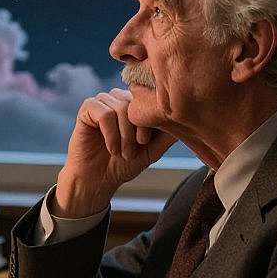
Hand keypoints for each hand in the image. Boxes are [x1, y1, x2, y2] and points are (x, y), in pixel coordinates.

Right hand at [53, 88, 175, 217]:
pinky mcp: (87, 108)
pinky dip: (110, 134)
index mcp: (135, 103)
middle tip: (131, 152)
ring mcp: (103, 101)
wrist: (98, 180)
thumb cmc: (123, 164)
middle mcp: (119, 98)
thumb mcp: (152, 149)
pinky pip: (104, 112)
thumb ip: (168, 134)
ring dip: (123, 135)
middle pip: (136, 103)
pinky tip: (110, 148)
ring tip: (121, 153)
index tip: (145, 143)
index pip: (150, 100)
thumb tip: (189, 120)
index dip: (150, 121)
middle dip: (137, 130)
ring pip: (121, 108)